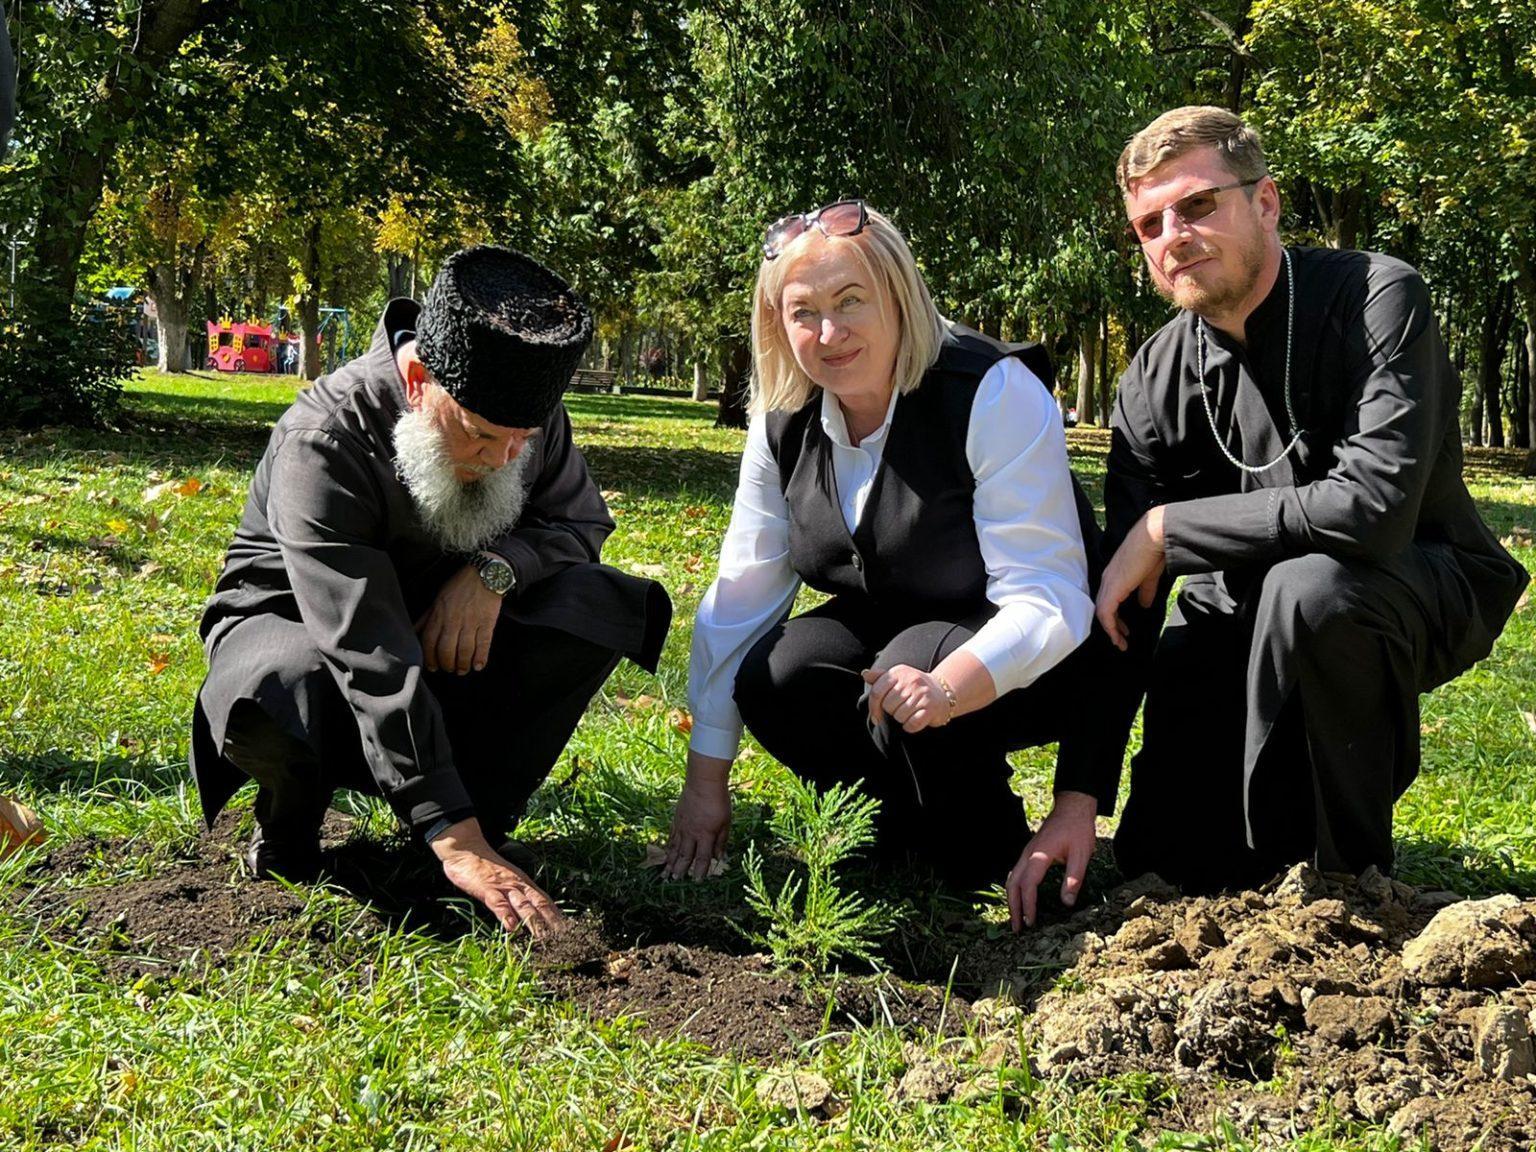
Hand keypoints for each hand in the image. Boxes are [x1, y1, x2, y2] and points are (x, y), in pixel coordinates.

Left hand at [415, 564, 502, 673]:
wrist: (485, 574)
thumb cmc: (460, 586)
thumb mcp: (438, 599)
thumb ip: (427, 617)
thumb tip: (415, 632)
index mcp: (439, 614)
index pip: (429, 641)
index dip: (430, 658)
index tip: (433, 667)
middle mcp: (453, 619)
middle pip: (446, 649)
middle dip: (447, 664)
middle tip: (449, 669)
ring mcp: (471, 622)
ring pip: (464, 650)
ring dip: (463, 664)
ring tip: (462, 670)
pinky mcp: (487, 622)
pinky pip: (483, 644)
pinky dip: (480, 657)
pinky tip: (478, 665)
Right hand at [431, 818, 564, 936]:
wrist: (466, 849)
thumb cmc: (485, 868)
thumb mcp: (505, 881)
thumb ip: (516, 896)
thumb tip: (526, 916)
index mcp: (523, 884)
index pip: (545, 901)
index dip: (557, 916)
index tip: (568, 930)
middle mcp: (518, 885)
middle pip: (539, 904)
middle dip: (552, 922)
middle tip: (563, 937)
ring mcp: (503, 887)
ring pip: (523, 905)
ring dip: (534, 922)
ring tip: (543, 937)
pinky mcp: (487, 889)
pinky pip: (498, 904)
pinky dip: (506, 916)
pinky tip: (512, 928)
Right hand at [664, 750, 731, 879]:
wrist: (703, 782)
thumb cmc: (718, 801)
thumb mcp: (726, 822)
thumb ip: (721, 841)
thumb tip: (720, 858)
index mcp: (705, 835)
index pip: (701, 858)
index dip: (699, 871)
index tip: (697, 882)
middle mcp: (691, 833)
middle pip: (684, 855)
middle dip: (680, 870)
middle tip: (675, 881)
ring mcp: (681, 826)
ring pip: (674, 848)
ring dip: (670, 862)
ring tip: (665, 874)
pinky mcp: (676, 819)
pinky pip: (671, 837)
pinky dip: (667, 847)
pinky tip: (665, 854)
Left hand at [861, 664, 951, 732]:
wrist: (943, 692)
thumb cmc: (915, 686)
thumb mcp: (898, 677)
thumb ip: (880, 677)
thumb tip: (865, 674)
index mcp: (899, 672)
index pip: (876, 692)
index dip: (873, 707)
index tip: (876, 716)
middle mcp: (911, 681)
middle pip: (887, 706)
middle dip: (891, 711)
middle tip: (901, 708)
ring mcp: (922, 694)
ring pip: (898, 716)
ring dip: (902, 718)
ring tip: (910, 712)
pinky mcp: (930, 708)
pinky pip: (911, 724)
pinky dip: (910, 726)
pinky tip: (915, 719)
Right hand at [1007, 791, 1097, 930]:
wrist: (1072, 808)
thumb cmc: (1078, 829)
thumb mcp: (1081, 854)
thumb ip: (1074, 879)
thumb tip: (1067, 903)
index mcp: (1040, 855)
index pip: (1028, 884)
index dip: (1028, 905)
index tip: (1031, 922)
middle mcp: (1028, 854)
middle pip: (1012, 883)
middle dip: (1013, 907)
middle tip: (1017, 929)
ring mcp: (1026, 853)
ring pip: (1011, 878)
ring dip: (1012, 899)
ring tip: (1016, 919)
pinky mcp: (1028, 853)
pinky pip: (1016, 874)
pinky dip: (1015, 890)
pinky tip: (1020, 900)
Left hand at [1095, 506, 1166, 651]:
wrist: (1154, 536)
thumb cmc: (1153, 551)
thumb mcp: (1148, 576)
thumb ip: (1145, 590)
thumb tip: (1145, 604)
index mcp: (1115, 574)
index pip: (1109, 598)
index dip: (1115, 616)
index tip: (1124, 628)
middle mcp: (1108, 579)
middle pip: (1103, 607)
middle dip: (1112, 626)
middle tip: (1121, 639)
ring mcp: (1109, 583)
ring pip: (1102, 612)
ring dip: (1111, 630)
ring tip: (1120, 642)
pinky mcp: (1113, 588)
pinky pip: (1105, 613)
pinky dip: (1110, 626)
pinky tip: (1118, 636)